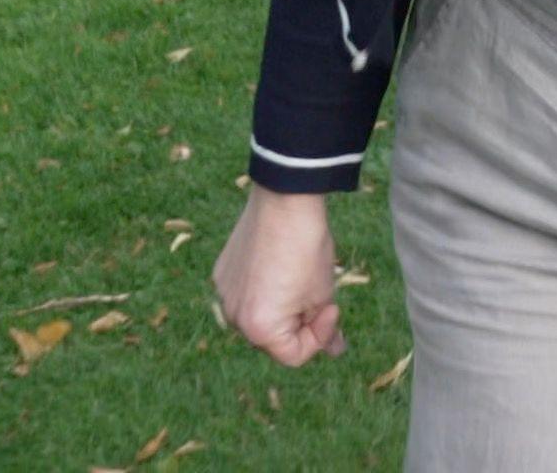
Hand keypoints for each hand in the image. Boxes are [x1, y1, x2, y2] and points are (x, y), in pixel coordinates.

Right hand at [210, 186, 346, 367]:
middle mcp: (234, 317)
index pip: (295, 355)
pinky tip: (278, 263)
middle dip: (299, 322)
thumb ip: (325, 330)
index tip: (332, 307)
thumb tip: (335, 349)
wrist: (285, 200)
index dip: (319, 335)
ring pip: (260, 316)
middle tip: (316, 293)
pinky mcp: (221, 273)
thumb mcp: (323, 294)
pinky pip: (246, 294)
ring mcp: (223, 294)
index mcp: (259, 329)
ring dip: (281, 307)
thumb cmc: (307, 249)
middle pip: (275, 338)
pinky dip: (264, 288)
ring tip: (297, 276)